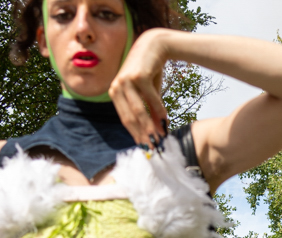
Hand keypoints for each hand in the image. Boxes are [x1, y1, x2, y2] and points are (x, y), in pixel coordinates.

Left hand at [109, 28, 172, 147]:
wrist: (154, 45)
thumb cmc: (149, 70)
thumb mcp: (147, 92)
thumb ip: (149, 110)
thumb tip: (157, 131)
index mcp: (115, 92)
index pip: (124, 118)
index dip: (135, 134)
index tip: (145, 146)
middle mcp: (117, 86)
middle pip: (130, 117)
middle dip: (142, 134)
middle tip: (153, 147)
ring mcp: (127, 81)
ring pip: (139, 111)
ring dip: (149, 126)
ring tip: (158, 139)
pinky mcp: (139, 76)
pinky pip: (151, 99)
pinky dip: (159, 111)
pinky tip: (166, 121)